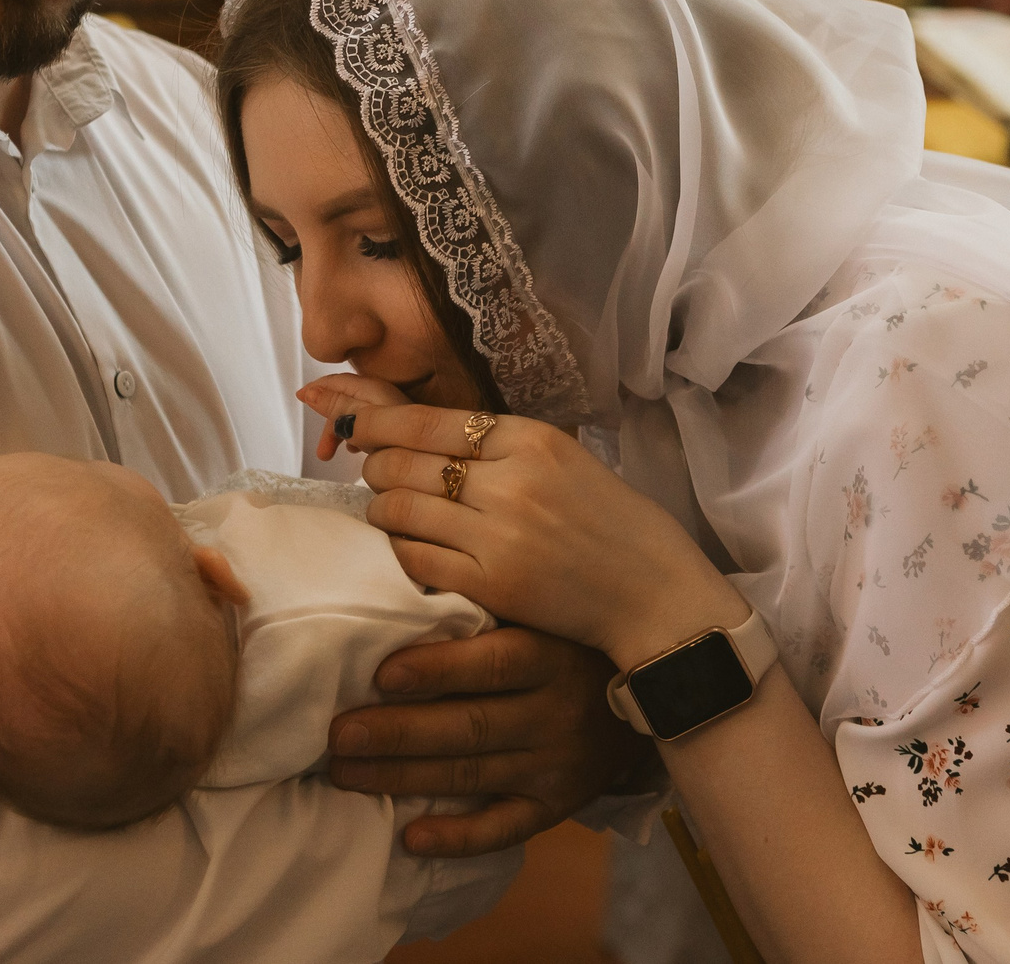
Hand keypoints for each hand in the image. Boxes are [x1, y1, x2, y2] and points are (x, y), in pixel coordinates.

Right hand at [299, 372, 410, 464]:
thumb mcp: (364, 425)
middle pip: (347, 399)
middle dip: (330, 421)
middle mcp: (385, 397)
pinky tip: (361, 453)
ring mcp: (397, 413)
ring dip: (344, 432)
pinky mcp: (404, 429)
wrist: (446, 457)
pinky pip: (373, 428)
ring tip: (338, 455)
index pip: (338, 381)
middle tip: (323, 454)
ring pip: (360, 416)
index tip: (299, 398)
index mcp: (374, 390)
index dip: (318, 389)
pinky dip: (360, 438)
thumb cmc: (404, 439)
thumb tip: (310, 393)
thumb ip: (340, 408)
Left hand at [309, 398, 747, 672]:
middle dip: (375, 465)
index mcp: (530, 438)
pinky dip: (399, 549)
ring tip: (385, 510)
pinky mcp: (491, 582)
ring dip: (381, 508)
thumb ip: (502, 446)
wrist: (651, 589)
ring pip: (401, 509)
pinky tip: (405, 547)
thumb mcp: (564, 459)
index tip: (357, 422)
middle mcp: (511, 479)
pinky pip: (415, 558)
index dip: (378, 420)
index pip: (427, 420)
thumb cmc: (610, 523)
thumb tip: (428, 434)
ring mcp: (498, 532)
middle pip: (405, 461)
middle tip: (372, 471)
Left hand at [326, 624, 655, 856]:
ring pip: (472, 776)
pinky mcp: (558, 803)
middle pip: (468, 727)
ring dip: (403, 778)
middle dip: (396, 733)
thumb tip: (406, 568)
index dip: (437, 670)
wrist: (655, 688)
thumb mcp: (544, 606)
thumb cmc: (572, 634)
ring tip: (344, 774)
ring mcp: (556, 764)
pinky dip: (459, 837)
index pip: (493, 664)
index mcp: (551, 655)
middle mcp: (555, 713)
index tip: (381, 674)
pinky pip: (506, 829)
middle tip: (337, 735)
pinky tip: (411, 837)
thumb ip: (488, 598)